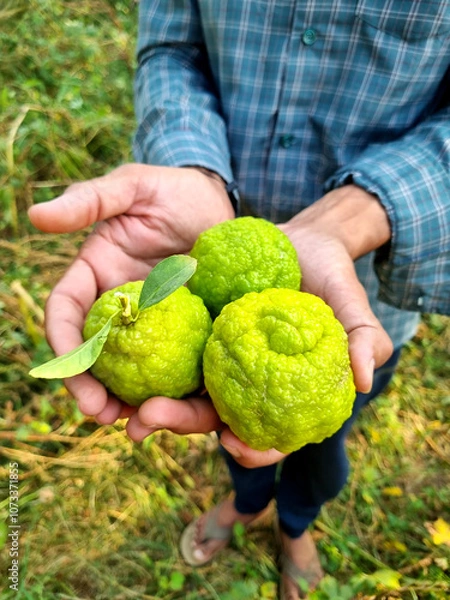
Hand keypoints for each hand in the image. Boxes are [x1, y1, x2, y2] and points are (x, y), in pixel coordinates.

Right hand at [28, 163, 233, 421]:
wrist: (221, 205)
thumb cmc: (172, 191)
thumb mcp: (132, 186)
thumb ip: (89, 200)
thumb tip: (36, 215)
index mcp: (97, 277)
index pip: (67, 313)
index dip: (62, 342)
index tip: (68, 368)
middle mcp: (120, 308)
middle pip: (95, 356)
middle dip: (91, 389)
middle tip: (102, 415)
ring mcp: (154, 326)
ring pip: (132, 372)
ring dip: (130, 402)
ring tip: (138, 425)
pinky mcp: (187, 335)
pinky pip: (176, 368)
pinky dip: (173, 392)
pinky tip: (179, 410)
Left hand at [127, 184, 393, 469]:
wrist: (301, 239)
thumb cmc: (331, 275)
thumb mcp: (350, 301)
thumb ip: (362, 336)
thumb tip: (364, 380)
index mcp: (283, 390)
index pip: (270, 434)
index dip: (254, 449)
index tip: (232, 444)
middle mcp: (246, 382)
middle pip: (212, 416)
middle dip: (180, 424)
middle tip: (148, 419)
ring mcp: (218, 357)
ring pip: (182, 388)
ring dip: (152, 400)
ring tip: (124, 402)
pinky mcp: (197, 330)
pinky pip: (170, 346)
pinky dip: (147, 357)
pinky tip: (122, 356)